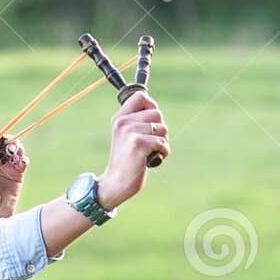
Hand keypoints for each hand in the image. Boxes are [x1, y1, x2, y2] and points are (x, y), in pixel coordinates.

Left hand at [0, 125, 28, 225]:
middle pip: (0, 140)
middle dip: (4, 138)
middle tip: (6, 144)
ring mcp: (6, 165)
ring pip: (13, 148)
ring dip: (16, 146)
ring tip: (14, 153)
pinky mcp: (18, 173)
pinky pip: (23, 160)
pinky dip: (23, 158)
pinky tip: (21, 163)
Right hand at [97, 91, 168, 209]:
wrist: (116, 183)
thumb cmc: (126, 161)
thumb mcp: (126, 136)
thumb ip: (137, 121)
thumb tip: (156, 109)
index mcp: (119, 118)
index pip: (141, 96)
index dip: (151, 107)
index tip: (150, 122)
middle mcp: (123, 122)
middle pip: (157, 113)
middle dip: (160, 129)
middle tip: (150, 143)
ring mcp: (130, 132)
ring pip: (162, 128)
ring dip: (162, 142)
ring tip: (151, 152)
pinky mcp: (138, 144)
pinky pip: (162, 142)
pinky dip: (163, 152)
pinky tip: (153, 159)